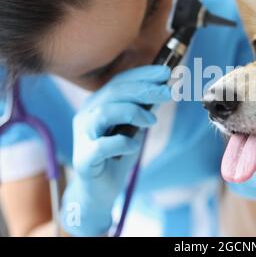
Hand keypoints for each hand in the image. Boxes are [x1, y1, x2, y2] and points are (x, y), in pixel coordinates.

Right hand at [61, 66, 171, 235]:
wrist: (100, 189)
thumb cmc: (117, 154)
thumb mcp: (134, 127)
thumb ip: (143, 109)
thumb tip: (164, 89)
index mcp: (98, 103)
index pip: (120, 81)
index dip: (143, 74)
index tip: (166, 72)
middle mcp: (87, 114)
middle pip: (114, 92)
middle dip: (144, 89)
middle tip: (167, 92)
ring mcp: (83, 136)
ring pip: (104, 112)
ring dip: (133, 112)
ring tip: (152, 121)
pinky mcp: (84, 158)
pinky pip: (102, 145)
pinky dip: (122, 143)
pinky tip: (134, 145)